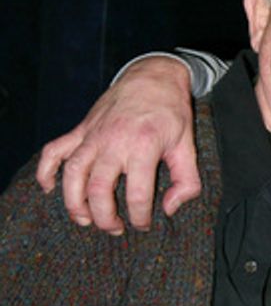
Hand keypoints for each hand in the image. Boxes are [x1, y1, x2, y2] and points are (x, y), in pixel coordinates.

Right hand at [35, 57, 199, 234]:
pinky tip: (49, 188)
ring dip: (74, 202)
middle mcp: (114, 142)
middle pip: (98, 189)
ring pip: (73, 174)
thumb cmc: (171, 113)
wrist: (153, 77)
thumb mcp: (188, 146)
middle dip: (104, 217)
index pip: (137, 193)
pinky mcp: (81, 129)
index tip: (143, 225)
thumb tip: (169, 209)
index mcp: (144, 147)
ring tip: (85, 219)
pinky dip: (46, 171)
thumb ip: (187, 181)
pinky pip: (55, 151)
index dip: (139, 217)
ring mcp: (93, 135)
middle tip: (115, 228)